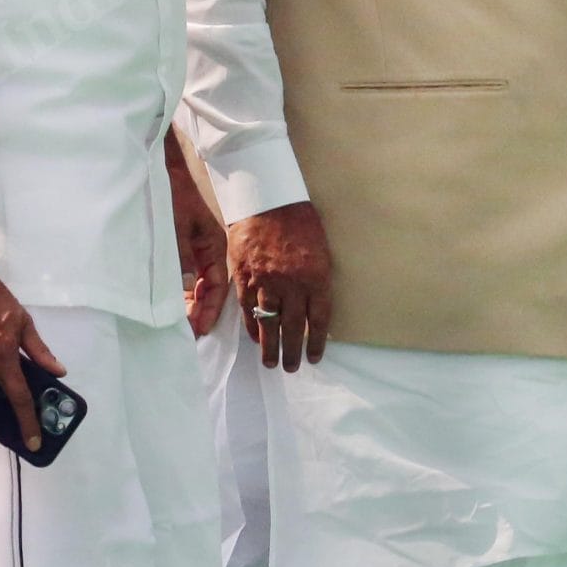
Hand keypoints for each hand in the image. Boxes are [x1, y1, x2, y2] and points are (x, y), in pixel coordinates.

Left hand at [172, 169, 230, 337]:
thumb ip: (181, 257)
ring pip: (200, 285)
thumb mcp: (176, 226)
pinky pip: (190, 275)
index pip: (217, 287)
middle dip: (201, 312)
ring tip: (183, 325)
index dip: (208, 310)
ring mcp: (199, 250)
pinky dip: (185, 291)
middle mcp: (210, 251)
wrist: (167, 169)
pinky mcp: (187, 247)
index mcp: (215, 246)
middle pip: (210, 290)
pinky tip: (178, 303)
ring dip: (193, 304)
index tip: (197, 329)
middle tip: (189, 334)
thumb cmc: (174, 194)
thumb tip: (188, 290)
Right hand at [230, 201, 332, 371]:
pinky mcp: (245, 277)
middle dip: (292, 352)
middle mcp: (292, 284)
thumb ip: (318, 280)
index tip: (314, 358)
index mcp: (316, 277)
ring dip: (270, 347)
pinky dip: (252, 327)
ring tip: (271, 362)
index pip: (319, 320)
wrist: (267, 199)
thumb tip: (316, 309)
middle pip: (294, 328)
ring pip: (269, 324)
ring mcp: (266, 282)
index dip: (316, 342)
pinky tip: (255, 338)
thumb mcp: (321, 250)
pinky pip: (248, 310)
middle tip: (291, 368)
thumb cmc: (299, 221)